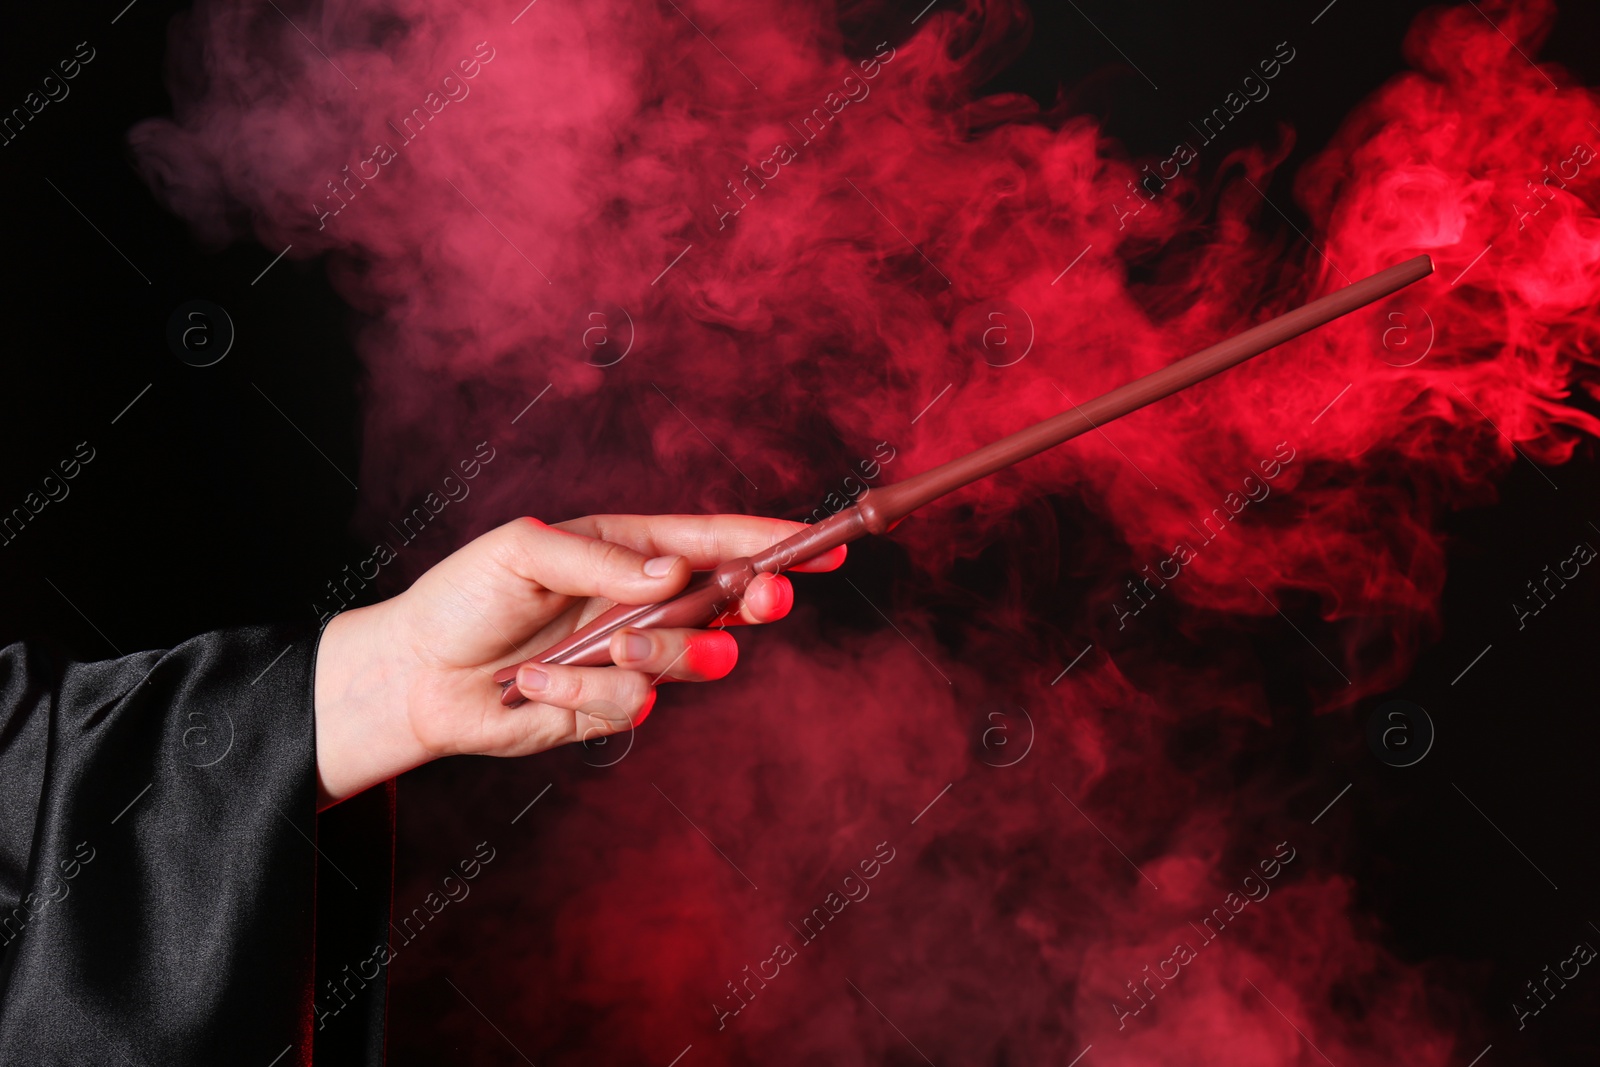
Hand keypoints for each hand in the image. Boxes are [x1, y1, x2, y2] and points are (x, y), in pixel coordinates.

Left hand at [311, 515, 845, 807]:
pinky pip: (633, 707)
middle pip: (732, 603)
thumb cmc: (466, 597)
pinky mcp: (612, 707)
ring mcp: (634, 657)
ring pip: (695, 659)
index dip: (774, 544)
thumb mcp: (523, 554)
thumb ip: (602, 561)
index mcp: (631, 550)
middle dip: (755, 602)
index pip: (717, 542)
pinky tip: (537, 685)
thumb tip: (673, 574)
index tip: (824, 546)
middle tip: (763, 601)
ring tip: (607, 649)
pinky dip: (585, 695)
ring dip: (660, 654)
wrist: (419, 676)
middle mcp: (644, 602)